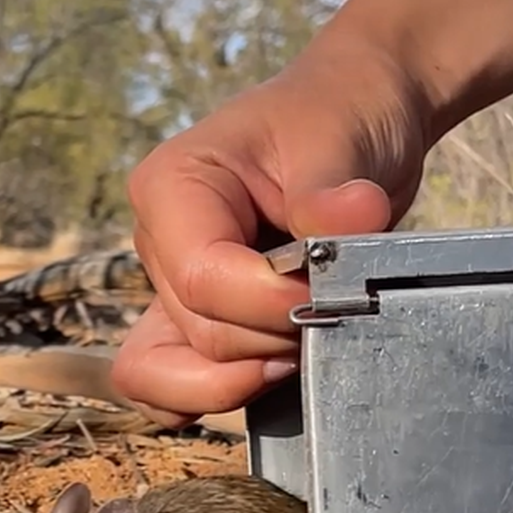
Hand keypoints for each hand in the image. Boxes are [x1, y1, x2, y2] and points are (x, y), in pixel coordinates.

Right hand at [112, 36, 431, 422]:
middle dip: (274, 338)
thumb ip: (332, 192)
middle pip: (201, 334)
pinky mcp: (199, 318)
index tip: (331, 293)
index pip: (199, 279)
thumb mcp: (338, 140)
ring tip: (314, 334)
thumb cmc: (336, 117)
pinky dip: (214, 395)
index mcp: (170, 187)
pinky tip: (267, 382)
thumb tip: (352, 217)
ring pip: (183, 370)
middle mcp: (157, 242)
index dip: (267, 304)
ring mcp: (171, 286)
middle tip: (339, 305)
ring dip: (255, 371)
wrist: (354, 119)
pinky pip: (171, 383)